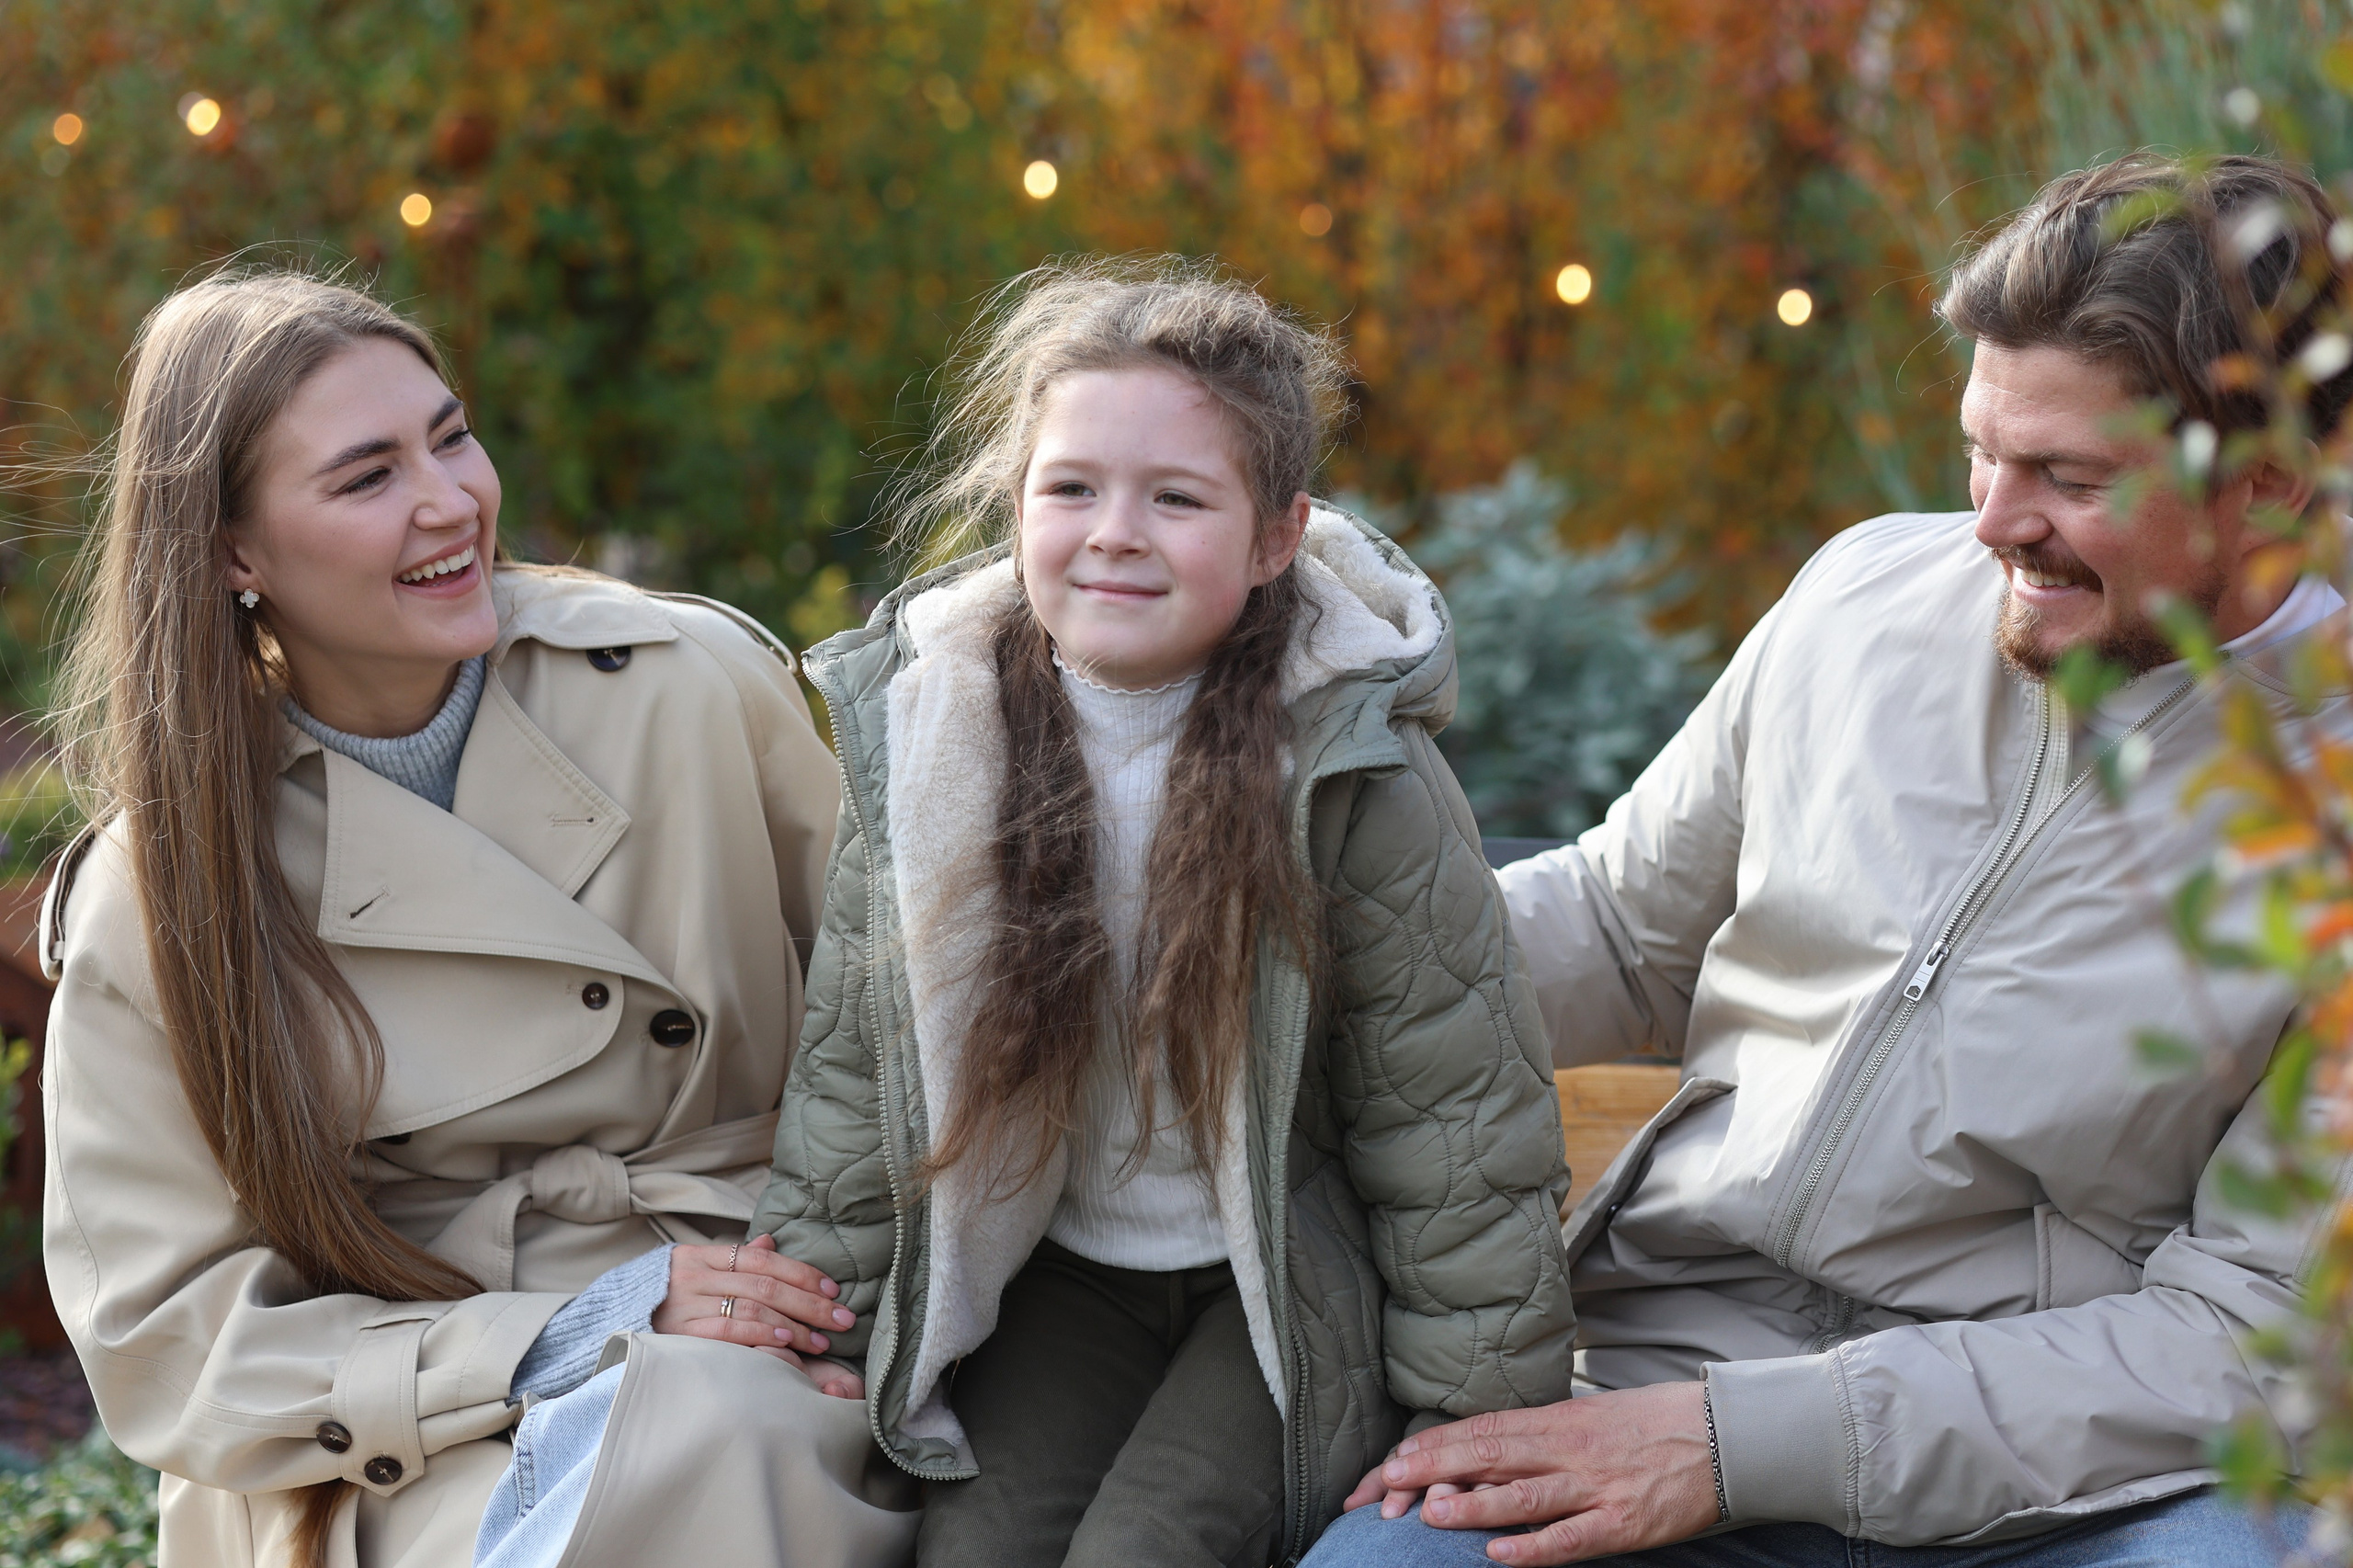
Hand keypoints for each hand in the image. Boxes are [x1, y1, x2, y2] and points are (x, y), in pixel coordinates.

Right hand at [650, 1234, 864, 1398]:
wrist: (610, 1324)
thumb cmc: (665, 1299)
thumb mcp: (696, 1271)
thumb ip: (736, 1259)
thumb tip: (772, 1241)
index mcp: (701, 1256)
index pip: (762, 1258)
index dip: (801, 1273)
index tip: (833, 1290)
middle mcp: (694, 1276)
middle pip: (764, 1284)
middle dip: (809, 1303)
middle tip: (842, 1318)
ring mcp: (685, 1306)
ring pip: (751, 1307)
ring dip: (793, 1325)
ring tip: (821, 1339)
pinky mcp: (678, 1337)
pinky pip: (728, 1333)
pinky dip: (761, 1336)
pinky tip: (786, 1344)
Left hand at [1341, 1382, 1718, 1563]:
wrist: (1727, 1433)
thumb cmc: (1652, 1425)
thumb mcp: (1588, 1418)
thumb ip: (1537, 1438)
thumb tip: (1481, 1455)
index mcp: (1554, 1422)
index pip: (1476, 1432)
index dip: (1427, 1449)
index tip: (1384, 1468)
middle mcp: (1567, 1449)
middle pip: (1486, 1455)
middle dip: (1428, 1472)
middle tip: (1382, 1488)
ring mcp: (1595, 1487)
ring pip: (1523, 1495)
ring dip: (1472, 1504)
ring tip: (1425, 1513)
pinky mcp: (1625, 1523)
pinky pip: (1572, 1538)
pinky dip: (1534, 1547)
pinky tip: (1499, 1554)